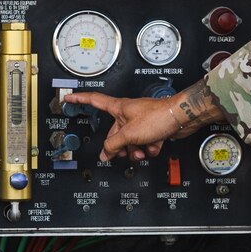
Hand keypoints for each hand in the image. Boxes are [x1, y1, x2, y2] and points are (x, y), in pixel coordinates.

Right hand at [63, 92, 179, 161]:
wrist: (182, 117)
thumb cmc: (158, 116)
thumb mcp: (128, 133)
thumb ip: (113, 145)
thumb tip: (104, 154)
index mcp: (119, 108)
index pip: (94, 100)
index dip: (80, 99)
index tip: (68, 98)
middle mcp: (128, 114)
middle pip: (114, 134)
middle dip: (120, 146)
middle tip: (125, 150)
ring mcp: (140, 122)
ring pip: (130, 142)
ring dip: (136, 150)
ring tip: (144, 148)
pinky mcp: (151, 130)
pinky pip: (143, 144)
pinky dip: (149, 148)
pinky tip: (156, 144)